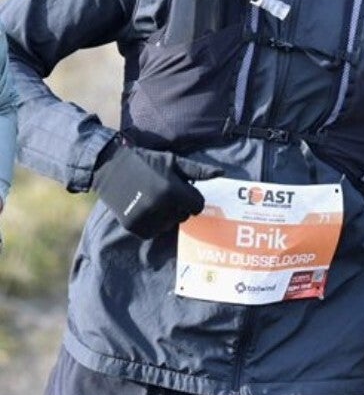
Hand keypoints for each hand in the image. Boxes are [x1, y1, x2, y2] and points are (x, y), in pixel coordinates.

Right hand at [93, 139, 220, 238]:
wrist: (110, 166)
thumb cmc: (146, 161)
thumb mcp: (174, 161)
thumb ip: (198, 171)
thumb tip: (222, 173)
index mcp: (172, 190)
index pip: (198, 206)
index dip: (193, 199)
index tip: (184, 192)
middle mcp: (159, 206)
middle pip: (184, 216)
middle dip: (180, 207)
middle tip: (167, 194)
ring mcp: (145, 217)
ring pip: (169, 225)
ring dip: (167, 216)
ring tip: (155, 200)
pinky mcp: (132, 226)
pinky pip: (153, 232)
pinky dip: (153, 224)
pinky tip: (146, 209)